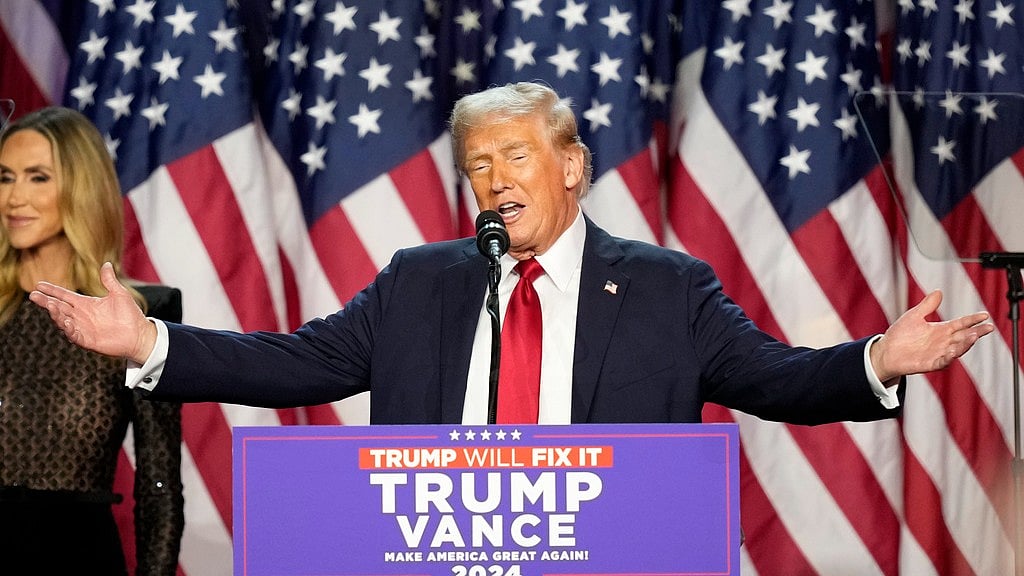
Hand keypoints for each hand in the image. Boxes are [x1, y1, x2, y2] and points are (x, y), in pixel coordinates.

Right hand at [28, 262, 157, 364]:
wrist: (140, 334)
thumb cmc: (130, 315)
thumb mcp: (119, 294)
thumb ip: (109, 280)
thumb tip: (106, 264)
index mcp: (86, 304)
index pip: (64, 296)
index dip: (52, 290)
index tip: (38, 284)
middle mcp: (81, 316)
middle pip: (59, 308)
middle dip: (46, 301)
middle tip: (34, 295)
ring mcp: (83, 328)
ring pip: (63, 321)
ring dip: (55, 314)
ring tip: (50, 305)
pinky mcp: (87, 340)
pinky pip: (74, 335)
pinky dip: (68, 329)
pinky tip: (65, 322)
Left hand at [870, 290, 994, 382]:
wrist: (886, 351)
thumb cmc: (900, 335)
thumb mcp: (914, 316)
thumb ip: (927, 305)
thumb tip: (938, 291)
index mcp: (941, 330)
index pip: (961, 324)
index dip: (973, 319)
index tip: (984, 315)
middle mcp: (943, 342)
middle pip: (964, 336)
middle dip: (977, 332)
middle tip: (988, 327)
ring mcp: (938, 353)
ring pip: (957, 349)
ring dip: (966, 344)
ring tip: (973, 336)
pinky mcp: (930, 364)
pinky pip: (942, 361)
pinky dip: (949, 357)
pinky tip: (953, 351)